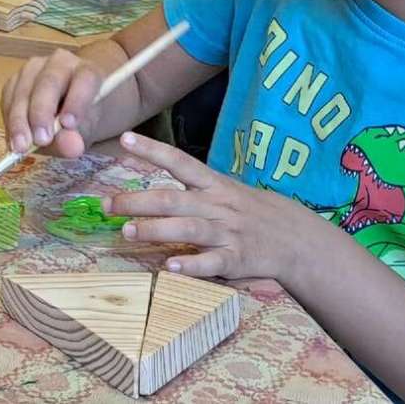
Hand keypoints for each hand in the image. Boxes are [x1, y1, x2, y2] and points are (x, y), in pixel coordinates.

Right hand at [0, 48, 103, 158]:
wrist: (65, 109)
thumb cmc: (80, 118)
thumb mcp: (85, 132)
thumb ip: (77, 137)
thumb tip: (70, 147)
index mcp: (87, 70)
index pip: (85, 78)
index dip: (77, 100)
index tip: (69, 125)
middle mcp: (60, 62)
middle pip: (49, 82)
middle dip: (42, 112)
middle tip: (41, 140)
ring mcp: (34, 68)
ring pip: (24, 89)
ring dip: (20, 120)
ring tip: (21, 146)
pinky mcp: (14, 80)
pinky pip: (8, 98)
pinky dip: (9, 121)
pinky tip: (13, 140)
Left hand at [104, 132, 323, 281]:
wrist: (296, 239)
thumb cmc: (248, 214)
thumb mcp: (223, 192)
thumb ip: (189, 191)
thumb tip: (144, 191)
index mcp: (213, 184)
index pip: (179, 161)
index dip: (152, 149)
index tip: (124, 139)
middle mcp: (218, 205)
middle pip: (174, 198)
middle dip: (138, 201)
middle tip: (107, 205)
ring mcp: (228, 232)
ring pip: (189, 228)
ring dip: (156, 229)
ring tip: (127, 232)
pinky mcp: (237, 259)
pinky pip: (212, 262)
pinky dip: (191, 264)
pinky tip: (170, 266)